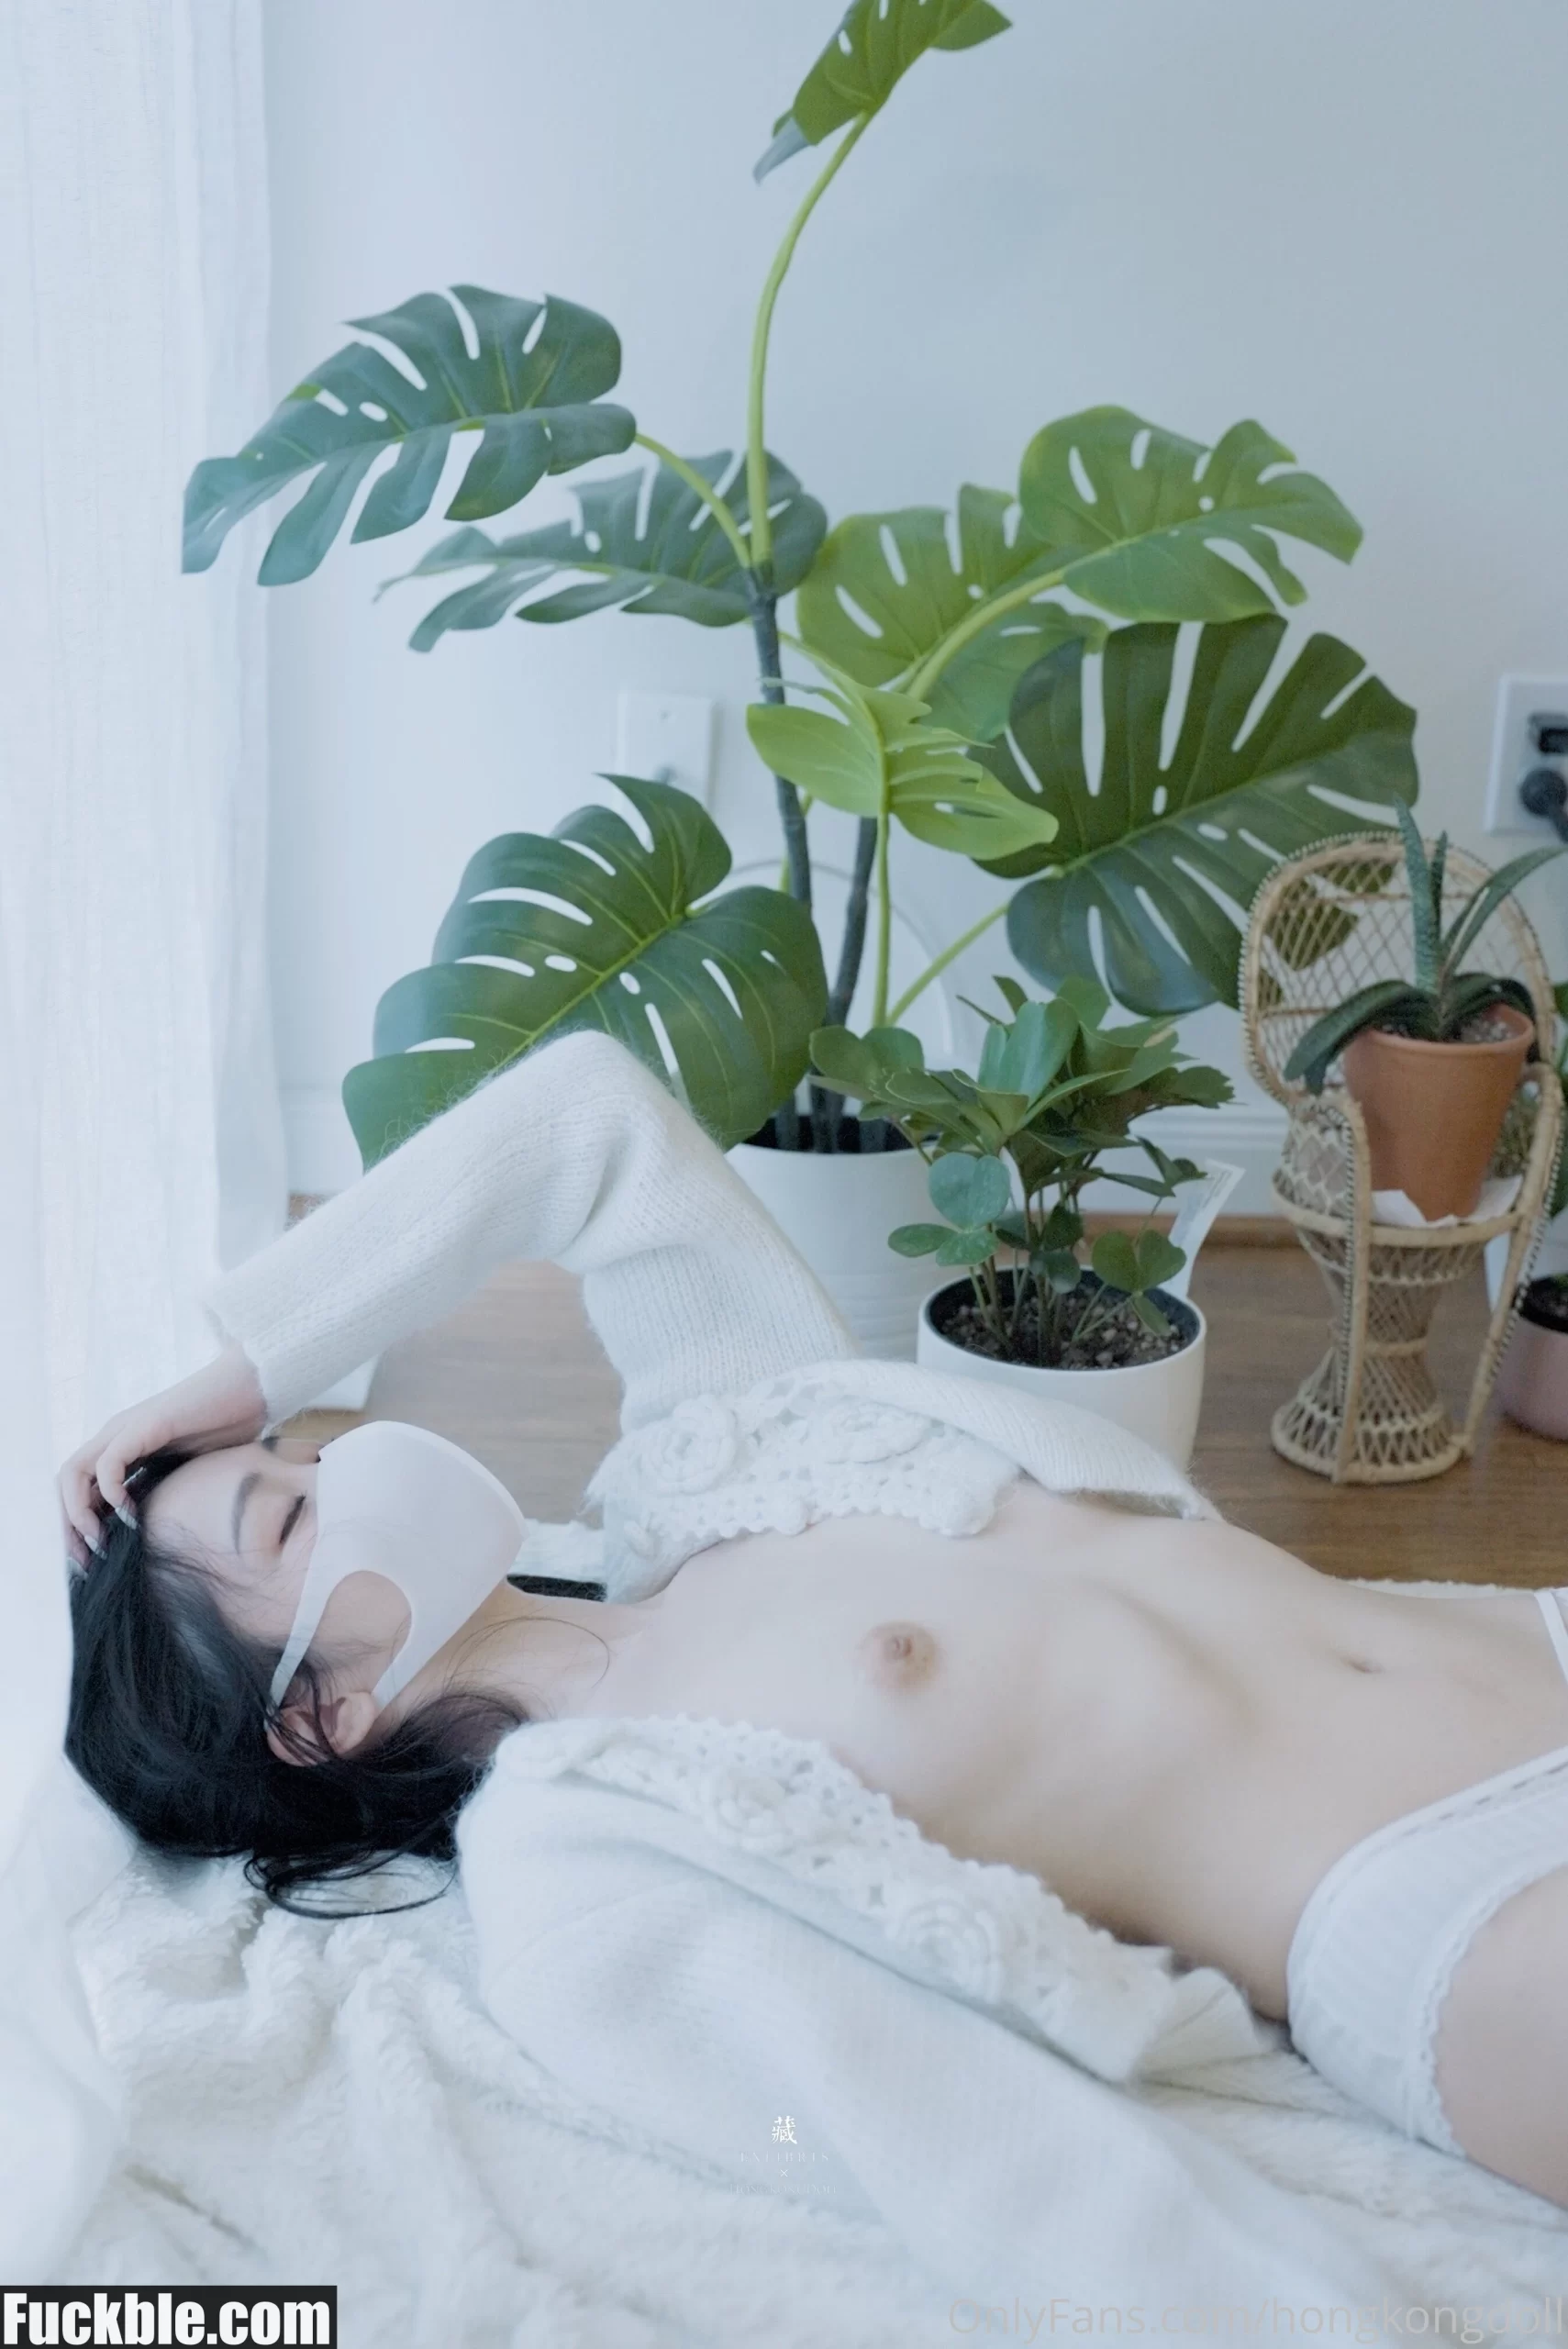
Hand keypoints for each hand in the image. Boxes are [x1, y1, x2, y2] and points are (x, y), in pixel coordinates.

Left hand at [57, 1341, 267, 1567]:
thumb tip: (147, 1534)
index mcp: (121, 1447)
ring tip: (100, 1541)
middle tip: (86, 1562)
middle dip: (68, 1527)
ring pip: (73, 1473)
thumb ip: (160, 1491)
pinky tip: (130, 1515)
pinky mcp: (146, 1426)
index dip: (75, 1526)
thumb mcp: (184, 1471)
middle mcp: (114, 1437)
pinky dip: (112, 1492)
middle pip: (65, 1483)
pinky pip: (108, 1463)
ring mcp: (126, 1429)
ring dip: (78, 1513)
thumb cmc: (227, 1427)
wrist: (252, 1388)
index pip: (78, 1488)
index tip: (90, 1562)